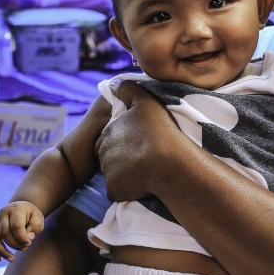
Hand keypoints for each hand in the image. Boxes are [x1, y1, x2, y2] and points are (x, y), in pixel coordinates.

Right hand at [0, 201, 44, 262]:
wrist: (20, 208)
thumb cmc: (31, 215)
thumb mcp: (38, 218)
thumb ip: (35, 227)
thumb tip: (29, 238)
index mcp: (15, 210)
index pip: (16, 226)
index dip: (22, 238)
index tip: (29, 243)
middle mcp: (2, 214)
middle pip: (4, 233)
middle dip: (15, 244)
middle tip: (25, 248)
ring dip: (2, 251)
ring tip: (12, 259)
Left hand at [94, 79, 188, 201]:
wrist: (170, 163)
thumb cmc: (160, 131)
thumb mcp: (145, 101)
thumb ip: (128, 90)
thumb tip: (113, 84)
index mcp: (107, 132)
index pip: (109, 137)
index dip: (125, 139)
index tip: (140, 142)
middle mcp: (102, 153)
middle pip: (109, 156)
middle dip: (122, 156)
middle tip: (143, 156)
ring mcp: (108, 173)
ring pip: (114, 173)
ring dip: (125, 172)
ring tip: (145, 170)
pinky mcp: (114, 190)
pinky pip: (119, 190)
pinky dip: (127, 189)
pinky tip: (143, 183)